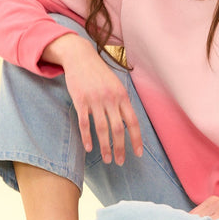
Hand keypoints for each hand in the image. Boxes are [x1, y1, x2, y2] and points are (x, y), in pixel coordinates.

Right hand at [42, 33, 142, 164]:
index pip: (132, 122)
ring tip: (107, 160)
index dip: (136, 139)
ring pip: (102, 129)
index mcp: (122, 96)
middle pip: (118, 129)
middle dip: (120, 148)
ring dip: (105, 147)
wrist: (80, 57)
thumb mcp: (116, 85)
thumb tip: (128, 123)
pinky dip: (87, 137)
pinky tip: (89, 148)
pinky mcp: (80, 100)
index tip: (138, 154)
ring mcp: (95, 100)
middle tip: (120, 162)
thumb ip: (121, 103)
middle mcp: (110, 98)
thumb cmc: (100, 74)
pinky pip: (85, 123)